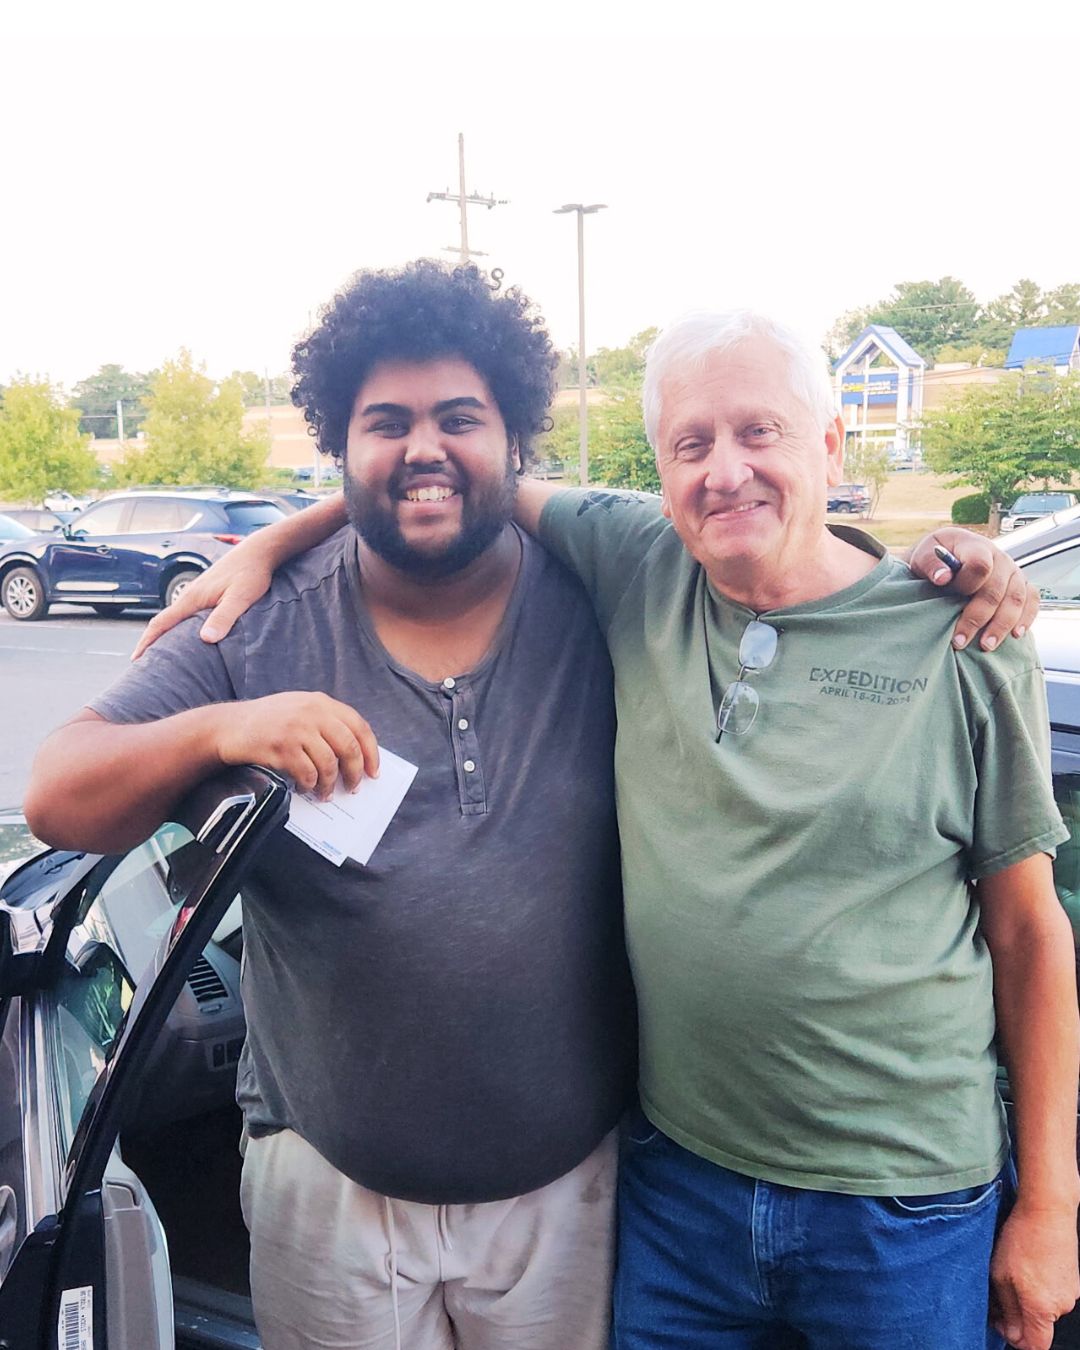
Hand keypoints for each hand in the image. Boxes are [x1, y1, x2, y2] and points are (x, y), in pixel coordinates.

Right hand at [131, 550, 273, 659]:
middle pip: (164, 622)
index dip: (147, 642)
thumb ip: (224, 617)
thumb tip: (205, 639)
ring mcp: (199, 594)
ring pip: (176, 619)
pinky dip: (181, 629)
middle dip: (153, 643)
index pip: (161, 623)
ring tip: (164, 657)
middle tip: (147, 666)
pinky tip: (189, 639)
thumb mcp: (240, 598)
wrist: (259, 552)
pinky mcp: (208, 594)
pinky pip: (188, 615)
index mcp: (193, 598)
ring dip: (167, 636)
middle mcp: (191, 596)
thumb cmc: (251, 573)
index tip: (136, 660)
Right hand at [213, 692, 379, 797]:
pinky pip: (307, 773)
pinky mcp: (282, 746)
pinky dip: (310, 785)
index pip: (359, 726)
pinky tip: (305, 788)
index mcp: (321, 702)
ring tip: (325, 794)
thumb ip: (326, 723)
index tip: (373, 771)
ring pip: (329, 764)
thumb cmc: (268, 722)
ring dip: (329, 784)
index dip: (370, 752)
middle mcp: (312, 712)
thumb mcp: (299, 709)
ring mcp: (297, 729)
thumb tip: (356, 756)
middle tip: (353, 788)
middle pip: (348, 746)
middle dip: (354, 772)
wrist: (229, 726)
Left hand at [908, 527, 1038, 651]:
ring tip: (985, 646)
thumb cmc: (934, 560)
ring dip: (1001, 625)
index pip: (980, 565)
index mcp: (975, 546)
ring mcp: (1013, 572)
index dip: (966, 584)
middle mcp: (999, 558)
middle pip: (996, 590)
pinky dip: (1026, 618)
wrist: (945, 559)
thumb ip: (930, 564)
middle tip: (960, 640)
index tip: (948, 597)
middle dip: (978, 617)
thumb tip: (943, 577)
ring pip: (1015, 599)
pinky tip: (1015, 635)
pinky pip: (1032, 601)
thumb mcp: (923, 556)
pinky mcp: (1021, 585)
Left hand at [990, 1205, 1079, 1348]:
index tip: (1001, 1322)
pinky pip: (1054, 1291)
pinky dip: (1041, 1284)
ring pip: (1045, 1307)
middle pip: (1039, 1325)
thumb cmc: (1022, 1239)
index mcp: (1042, 1309)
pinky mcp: (1074, 1280)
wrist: (1048, 1210)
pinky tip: (1029, 1262)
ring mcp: (1071, 1293)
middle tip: (1000, 1289)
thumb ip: (1007, 1310)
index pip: (1035, 1346)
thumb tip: (1011, 1333)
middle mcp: (1062, 1305)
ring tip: (1015, 1268)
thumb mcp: (1001, 1275)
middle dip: (1018, 1313)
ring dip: (1029, 1296)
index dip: (1016, 1340)